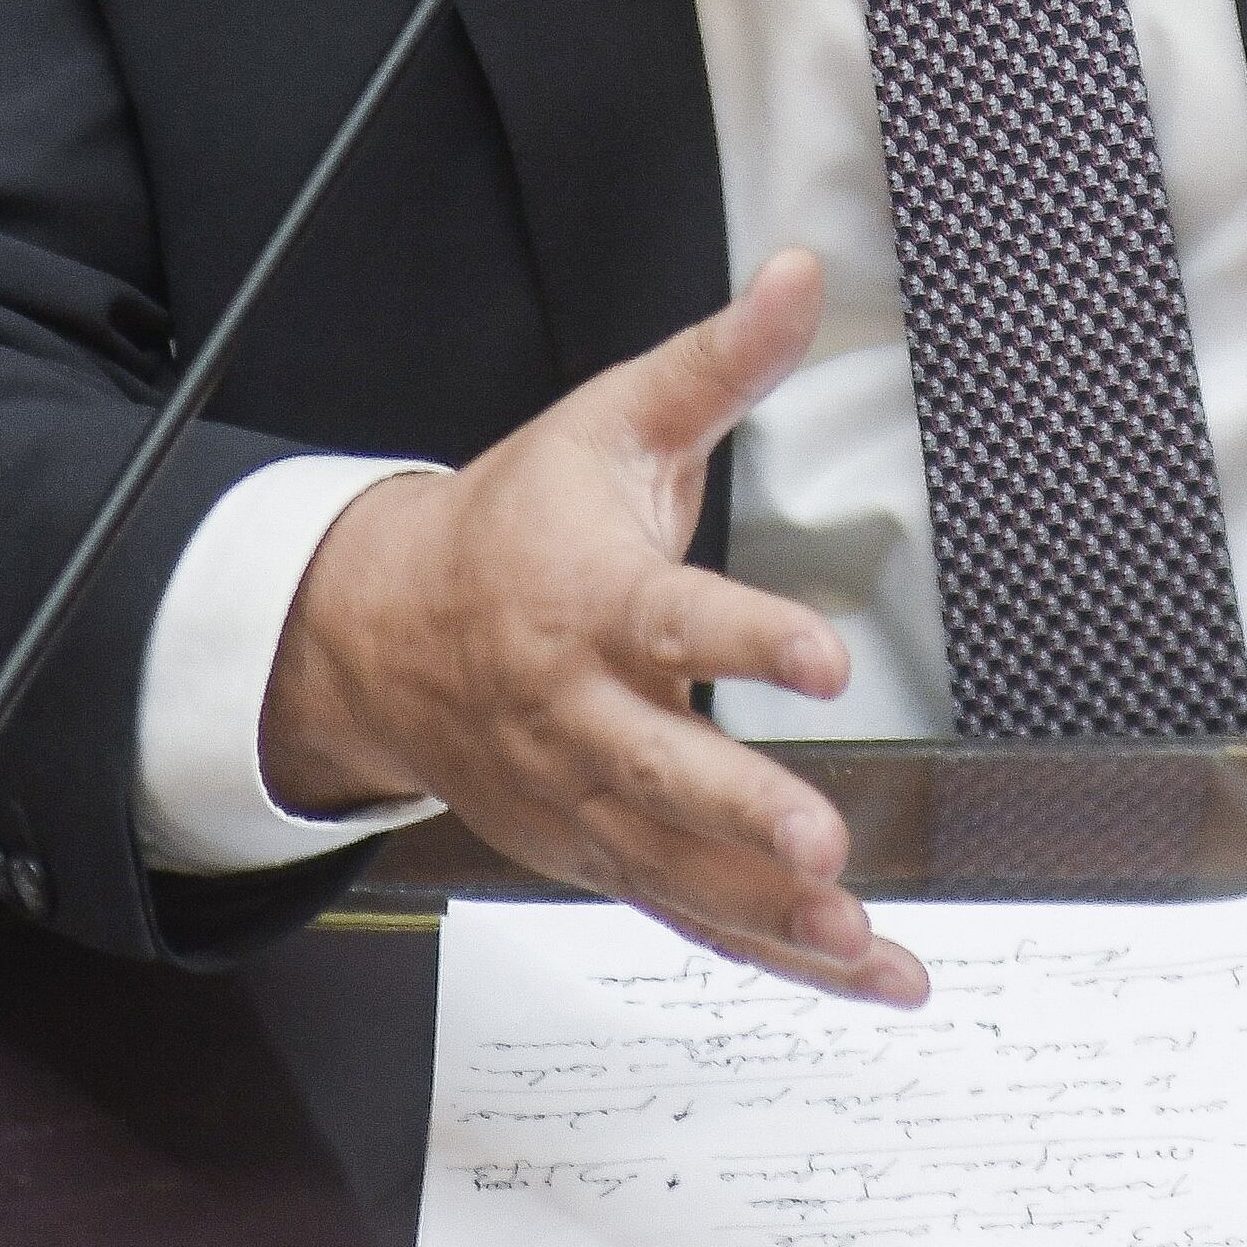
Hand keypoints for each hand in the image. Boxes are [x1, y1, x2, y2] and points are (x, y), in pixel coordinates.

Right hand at [261, 249, 929, 1004]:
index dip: (745, 640)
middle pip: (664, 774)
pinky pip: (687, 915)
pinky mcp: (596, 853)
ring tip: (863, 941)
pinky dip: (771, 952)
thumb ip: (720, 363)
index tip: (822, 655)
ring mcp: (584, 800)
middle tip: (825, 843)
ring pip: (677, 870)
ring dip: (771, 911)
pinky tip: (860, 971)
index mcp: (588, 603)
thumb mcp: (611, 424)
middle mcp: (582, 715)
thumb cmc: (515, 523)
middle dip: (743, 816)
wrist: (382, 631)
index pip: (671, 621)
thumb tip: (802, 274)